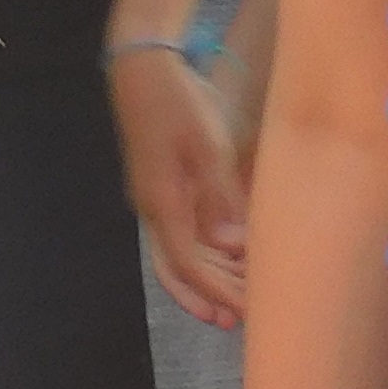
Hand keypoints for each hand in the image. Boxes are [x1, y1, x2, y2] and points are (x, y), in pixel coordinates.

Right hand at [112, 42, 247, 324]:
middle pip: (179, 267)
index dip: (216, 291)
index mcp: (163, 203)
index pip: (188, 264)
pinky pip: (183, 231)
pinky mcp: (163, 185)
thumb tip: (231, 246)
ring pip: (179, 252)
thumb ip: (221, 198)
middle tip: (240, 321)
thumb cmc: (177, 102)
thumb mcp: (208, 147)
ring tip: (236, 300)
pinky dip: (206, 250)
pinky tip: (230, 256)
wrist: (143, 67)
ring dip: (208, 277)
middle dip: (209, 295)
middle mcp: (154, 208)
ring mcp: (155, 197)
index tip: (245, 311)